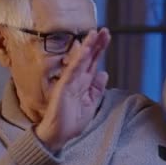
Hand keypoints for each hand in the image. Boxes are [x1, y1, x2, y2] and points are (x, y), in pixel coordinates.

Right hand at [36, 28, 110, 151]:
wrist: (58, 134)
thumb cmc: (72, 120)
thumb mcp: (90, 103)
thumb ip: (97, 88)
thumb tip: (104, 73)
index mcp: (83, 82)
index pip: (93, 62)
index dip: (99, 49)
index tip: (107, 36)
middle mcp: (76, 79)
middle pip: (88, 58)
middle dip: (96, 44)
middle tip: (105, 30)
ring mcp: (69, 82)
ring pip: (80, 61)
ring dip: (87, 47)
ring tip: (95, 34)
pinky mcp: (64, 87)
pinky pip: (72, 71)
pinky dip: (79, 60)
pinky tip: (85, 50)